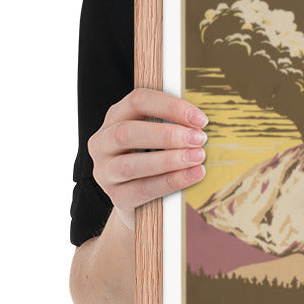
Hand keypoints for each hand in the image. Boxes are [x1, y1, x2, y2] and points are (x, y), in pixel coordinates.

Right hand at [88, 88, 208, 230]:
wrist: (139, 201)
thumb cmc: (153, 158)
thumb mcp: (158, 137)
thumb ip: (173, 124)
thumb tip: (200, 121)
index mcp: (114, 118)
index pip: (137, 101)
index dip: (170, 106)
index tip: (200, 119)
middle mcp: (103, 143)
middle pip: (127, 132)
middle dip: (167, 135)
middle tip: (199, 139)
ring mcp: (105, 172)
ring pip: (131, 164)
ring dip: (169, 160)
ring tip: (198, 157)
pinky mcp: (117, 197)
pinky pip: (143, 190)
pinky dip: (171, 181)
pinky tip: (193, 175)